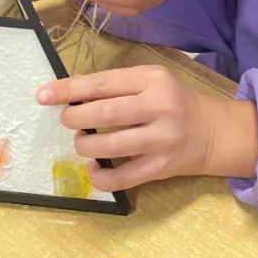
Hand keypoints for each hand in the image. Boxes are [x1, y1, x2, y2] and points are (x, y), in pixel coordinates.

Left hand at [36, 66, 257, 190]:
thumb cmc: (173, 102)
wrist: (213, 131)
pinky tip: (93, 169)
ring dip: (85, 146)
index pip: (102, 83)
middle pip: (105, 113)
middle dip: (75, 118)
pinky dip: (99, 177)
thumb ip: (115, 85)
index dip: (69, 89)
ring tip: (82, 142)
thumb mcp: (150, 82)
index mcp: (152, 79)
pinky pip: (122, 178)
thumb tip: (70, 91)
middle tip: (67, 120)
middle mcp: (159, 106)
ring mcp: (162, 139)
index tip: (43, 94)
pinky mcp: (162, 167)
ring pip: (110, 146)